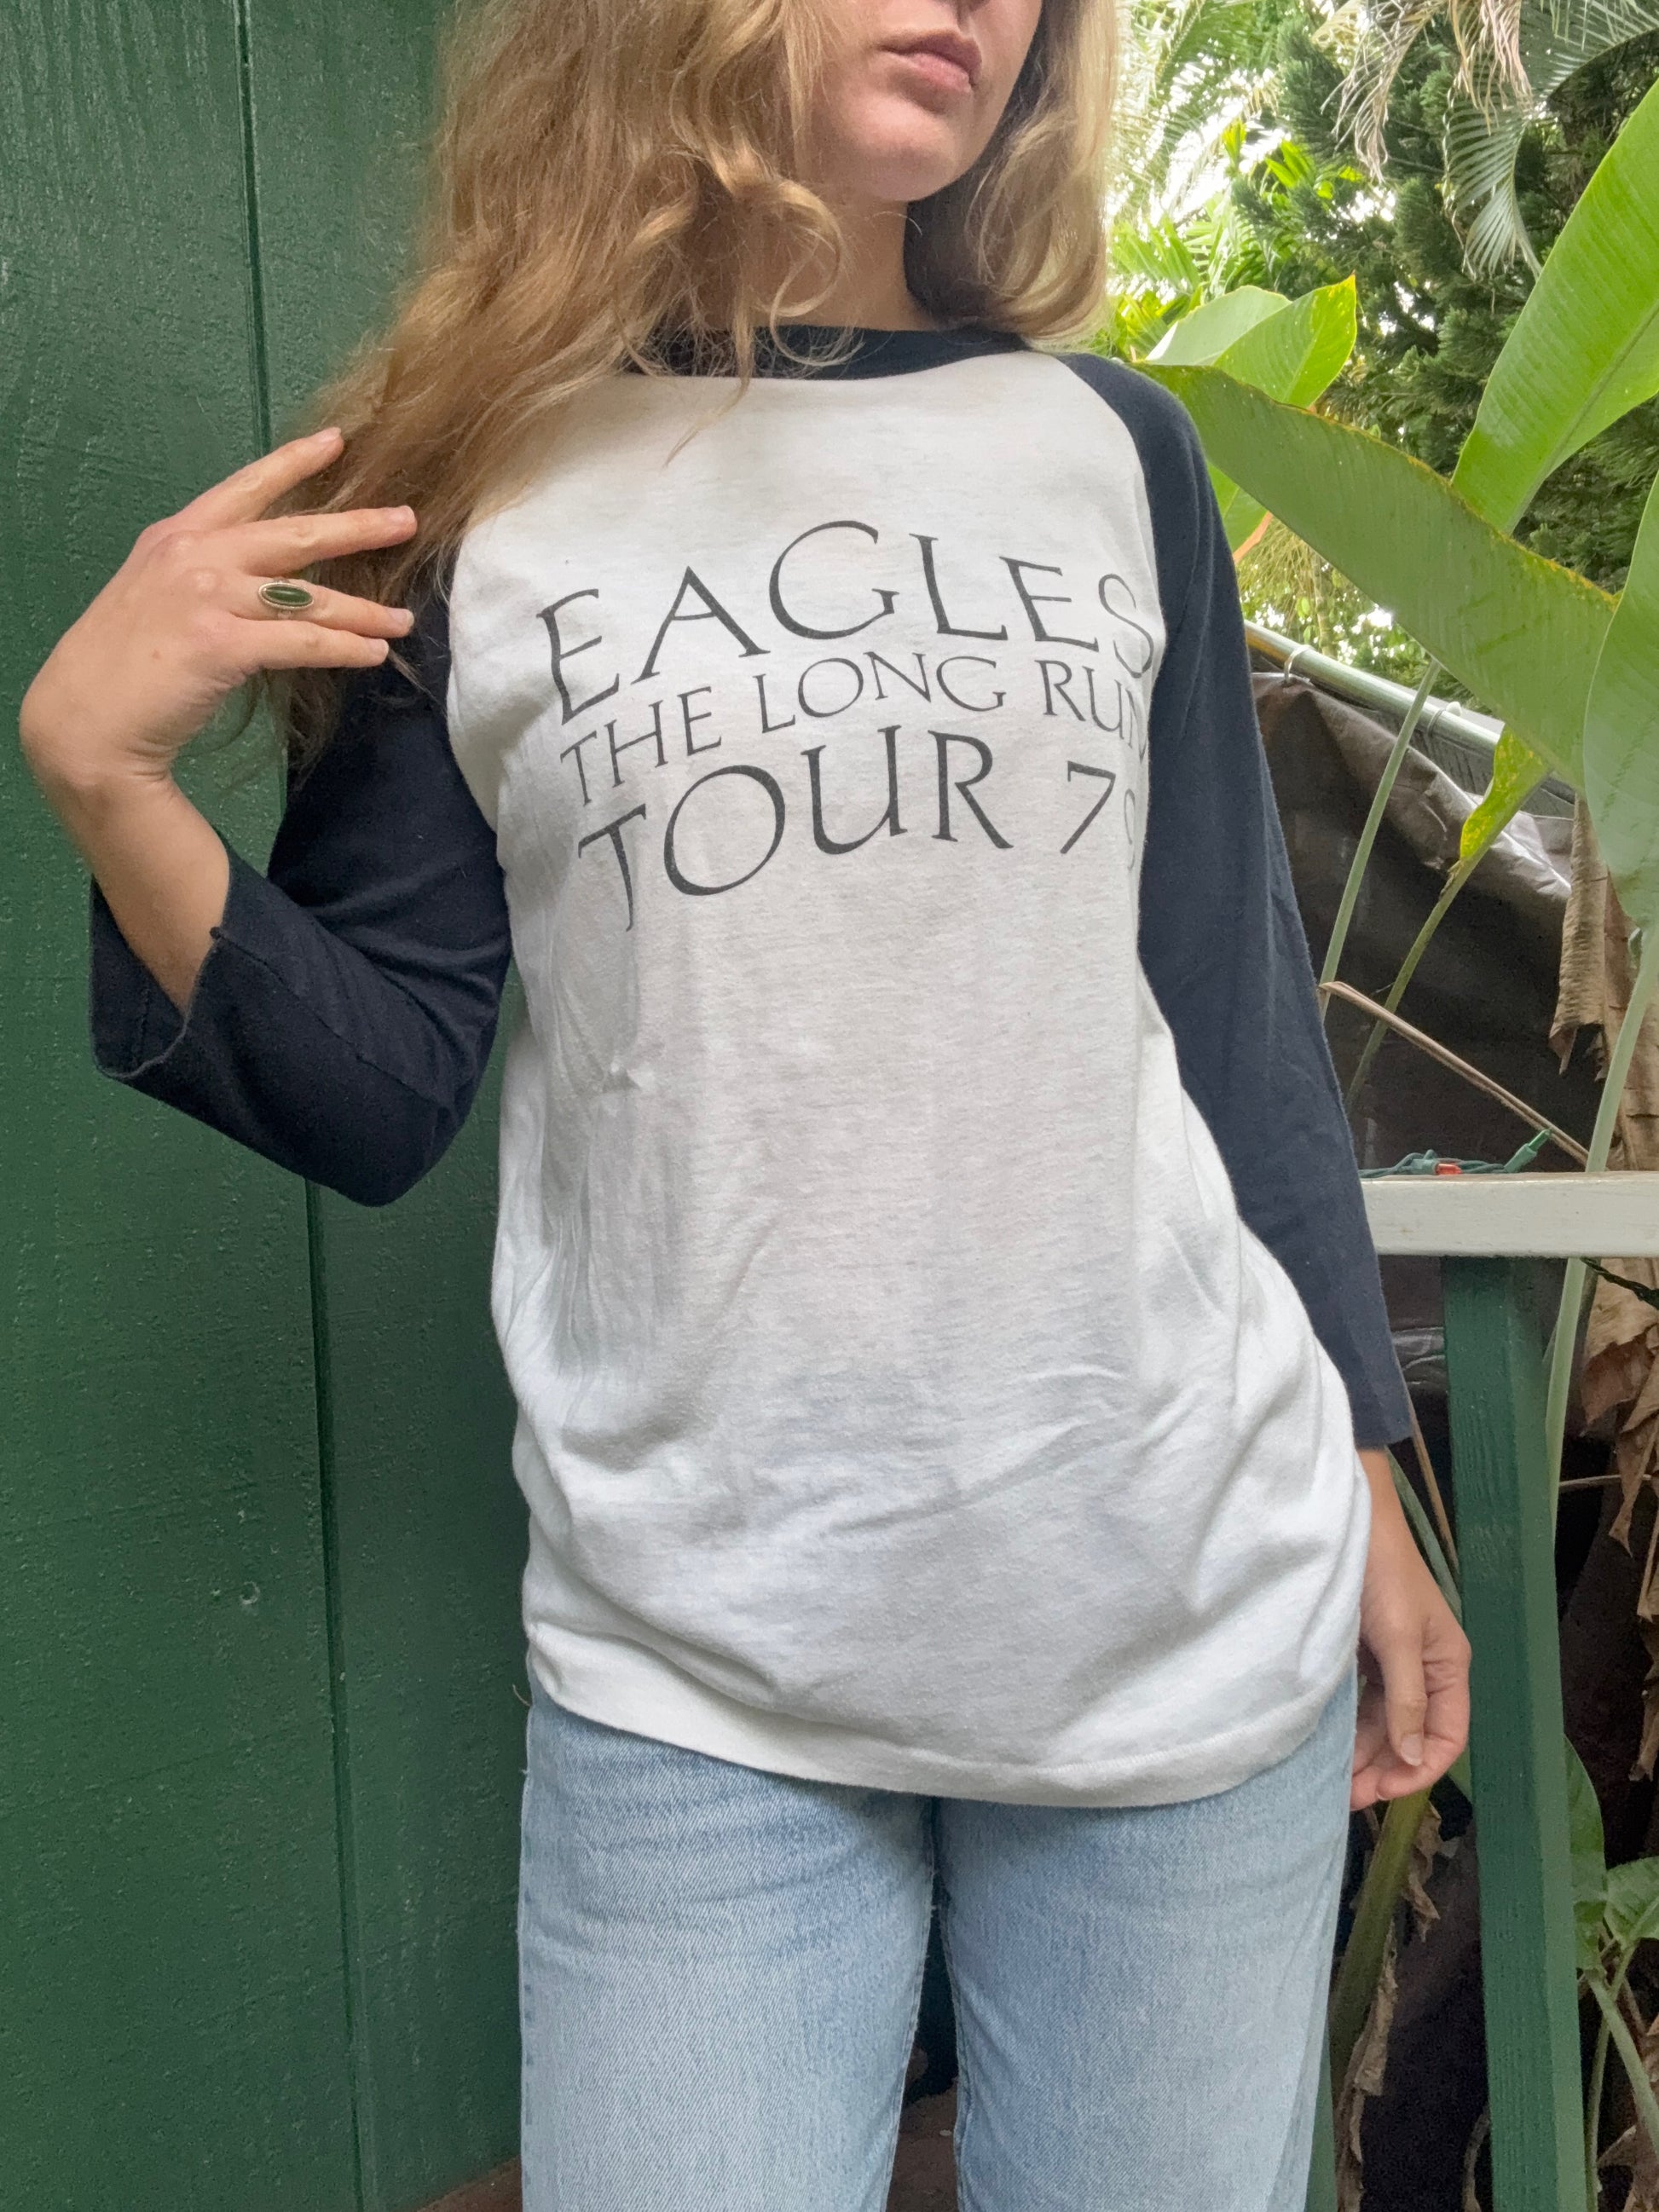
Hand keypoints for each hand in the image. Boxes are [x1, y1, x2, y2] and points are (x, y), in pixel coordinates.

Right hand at [19, 425, 417, 797]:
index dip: (294, 462)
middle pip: (294, 533)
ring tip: (403, 619)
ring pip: (309, 595)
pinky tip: (373, 654)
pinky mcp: (223, 644)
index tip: (337, 441)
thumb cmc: (124, 663)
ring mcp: (209, 597)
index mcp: (178, 535)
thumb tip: (263, 581)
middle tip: (406, 520)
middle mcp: (195, 555)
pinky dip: (345, 649)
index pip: (246, 487)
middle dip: (357, 526)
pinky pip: (303, 641)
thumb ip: (204, 574)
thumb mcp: (156, 594)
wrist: (85, 716)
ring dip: (364, 610)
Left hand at [1351, 1446, 1470, 1810]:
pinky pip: (1360, 1701)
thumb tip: (1410, 1759)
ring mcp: (1392, 1661)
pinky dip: (1347, 1726)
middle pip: (1409, 1735)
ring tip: (1329, 1781)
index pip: (1445, 1736)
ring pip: (1382, 1723)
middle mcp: (1425, 1668)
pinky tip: (1325, 1745)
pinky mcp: (1364, 1651)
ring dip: (1361, 1752)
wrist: (1347, 1520)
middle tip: (1342, 1797)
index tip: (1381, 1791)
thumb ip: (1405, 1698)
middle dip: (1381, 1768)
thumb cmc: (1380, 1572)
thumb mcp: (1397, 1637)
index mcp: (1448, 1666)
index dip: (1418, 1770)